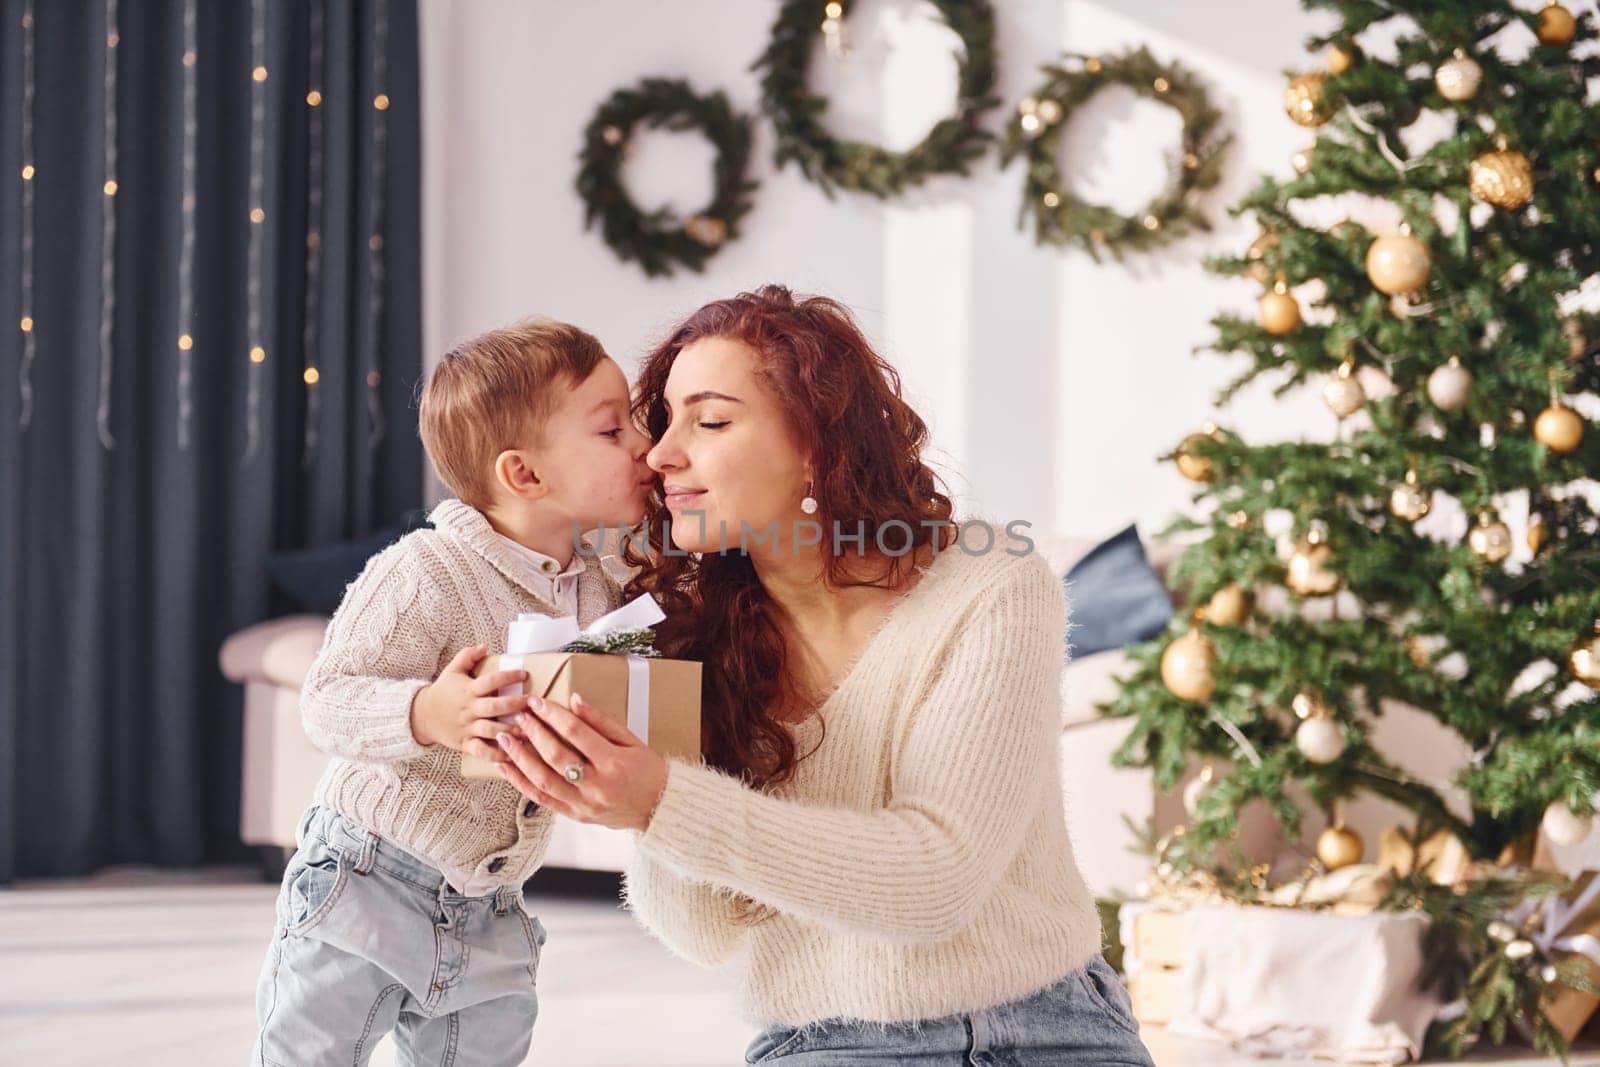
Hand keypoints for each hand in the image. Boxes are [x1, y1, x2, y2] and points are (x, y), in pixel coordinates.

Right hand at [409, 644, 529, 761]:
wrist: (422, 716)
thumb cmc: (443, 692)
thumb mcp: (452, 670)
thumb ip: (467, 656)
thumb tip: (484, 646)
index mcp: (469, 690)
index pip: (490, 681)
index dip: (507, 676)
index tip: (524, 674)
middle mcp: (470, 709)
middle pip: (494, 706)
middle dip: (514, 705)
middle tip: (532, 703)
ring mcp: (468, 727)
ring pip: (491, 730)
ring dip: (510, 731)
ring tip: (529, 731)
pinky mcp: (465, 743)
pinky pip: (481, 750)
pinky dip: (495, 754)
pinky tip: (511, 755)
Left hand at [495, 693, 668, 832]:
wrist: (659, 808)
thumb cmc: (648, 771)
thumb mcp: (632, 740)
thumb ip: (601, 721)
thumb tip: (574, 700)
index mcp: (613, 762)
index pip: (576, 733)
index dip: (553, 715)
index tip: (537, 702)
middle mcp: (596, 785)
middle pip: (556, 756)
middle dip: (533, 733)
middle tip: (519, 716)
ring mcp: (584, 803)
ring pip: (543, 780)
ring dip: (519, 758)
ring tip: (504, 740)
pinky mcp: (576, 815)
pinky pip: (542, 800)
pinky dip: (521, 783)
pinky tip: (507, 768)